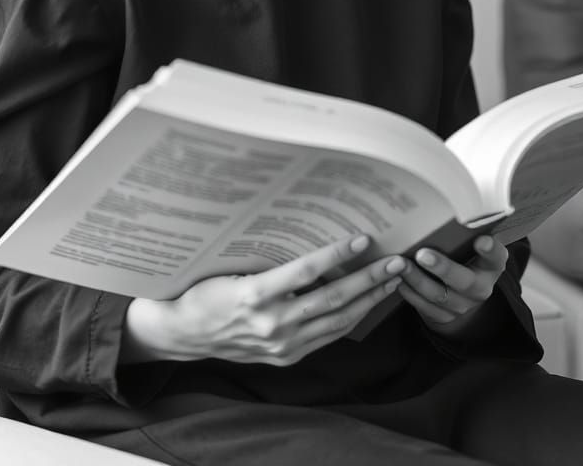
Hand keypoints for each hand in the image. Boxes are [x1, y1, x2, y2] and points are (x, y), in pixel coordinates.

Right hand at [127, 234, 405, 365]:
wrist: (184, 334)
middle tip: (397, 260)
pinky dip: (351, 317)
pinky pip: (327, 335)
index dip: (337, 255)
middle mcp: (271, 324)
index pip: (306, 272)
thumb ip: (265, 257)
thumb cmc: (204, 289)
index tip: (363, 239)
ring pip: (337, 321)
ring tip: (392, 279)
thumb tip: (302, 226)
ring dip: (369, 299)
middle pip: (332, 299)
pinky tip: (367, 302)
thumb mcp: (228, 266)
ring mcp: (281, 345)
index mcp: (254, 296)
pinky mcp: (286, 356)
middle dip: (369, 279)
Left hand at [398, 234, 507, 336]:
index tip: (482, 240)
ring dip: (417, 279)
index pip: (497, 258)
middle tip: (423, 253)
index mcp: (490, 267)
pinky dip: (408, 293)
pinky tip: (395, 279)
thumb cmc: (462, 257)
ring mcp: (461, 306)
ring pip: (438, 295)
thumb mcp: (468, 246)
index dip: (491, 250)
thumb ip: (462, 231)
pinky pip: (423, 307)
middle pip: (464, 281)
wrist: (460, 296)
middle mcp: (479, 288)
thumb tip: (444, 194)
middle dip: (443, 268)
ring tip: (400, 263)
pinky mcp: (442, 317)